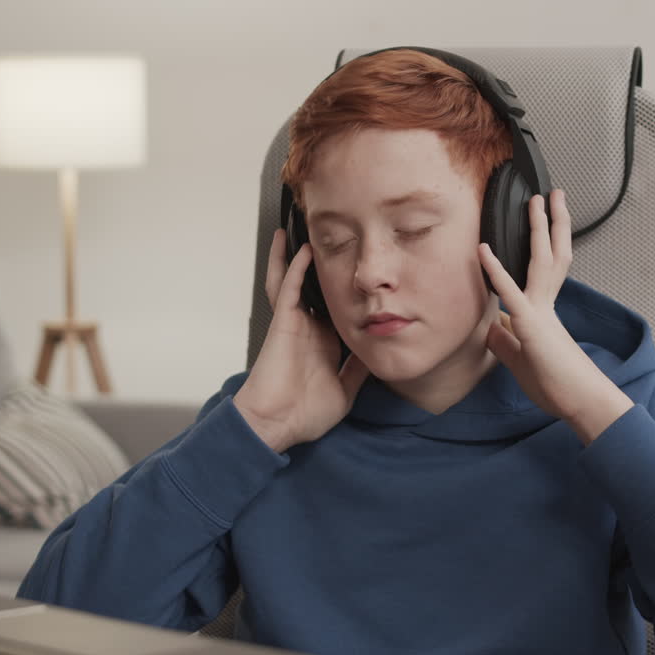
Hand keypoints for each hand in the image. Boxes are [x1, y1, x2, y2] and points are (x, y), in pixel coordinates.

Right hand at [234, 229, 371, 452]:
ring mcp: (294, 324)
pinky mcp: (282, 323)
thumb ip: (358, 370)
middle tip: (329, 240)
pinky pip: (288, 289)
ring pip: (293, 281)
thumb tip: (377, 351)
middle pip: (313, 288)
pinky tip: (303, 250)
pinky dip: (294, 268)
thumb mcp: (345, 390)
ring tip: (297, 230)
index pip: (337, 309)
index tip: (362, 273)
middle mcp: (309, 329)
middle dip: (319, 266)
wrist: (276, 425)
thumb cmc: (304, 414)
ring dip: (294, 256)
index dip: (346, 291)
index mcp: (324, 343)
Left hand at [479, 190, 632, 442]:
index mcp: (544, 313)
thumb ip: (506, 342)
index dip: (545, 244)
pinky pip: (510, 293)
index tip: (544, 222)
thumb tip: (492, 327)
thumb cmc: (555, 386)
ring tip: (536, 199)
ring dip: (537, 228)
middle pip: (550, 255)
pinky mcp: (530, 326)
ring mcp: (540, 313)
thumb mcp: (521, 362)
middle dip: (550, 223)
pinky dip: (494, 271)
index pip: (545, 271)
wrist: (579, 402)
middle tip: (550, 194)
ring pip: (540, 261)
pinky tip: (483, 250)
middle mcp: (545, 306)